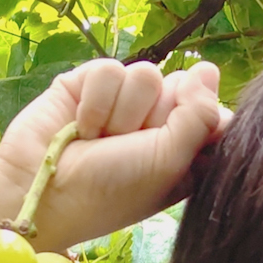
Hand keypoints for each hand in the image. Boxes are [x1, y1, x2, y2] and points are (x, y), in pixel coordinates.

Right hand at [0, 58, 227, 253]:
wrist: (46, 193)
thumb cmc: (112, 190)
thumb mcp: (169, 162)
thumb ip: (200, 116)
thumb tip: (208, 68)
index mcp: (185, 150)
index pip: (215, 112)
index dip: (203, 119)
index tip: (180, 142)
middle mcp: (157, 123)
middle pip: (183, 86)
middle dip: (158, 118)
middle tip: (133, 146)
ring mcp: (123, 102)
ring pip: (147, 74)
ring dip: (124, 113)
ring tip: (102, 140)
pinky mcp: (89, 84)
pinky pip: (109, 69)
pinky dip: (96, 101)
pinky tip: (82, 127)